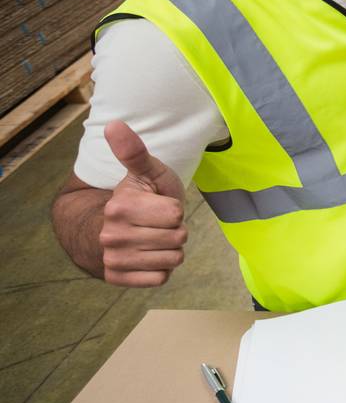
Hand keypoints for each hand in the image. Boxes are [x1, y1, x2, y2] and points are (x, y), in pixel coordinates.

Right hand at [99, 120, 187, 286]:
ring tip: (154, 238)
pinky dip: (161, 269)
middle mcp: (111, 236)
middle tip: (157, 224)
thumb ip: (135, 151)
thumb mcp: (146, 172)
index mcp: (119, 207)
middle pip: (178, 238)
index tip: (158, 205)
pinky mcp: (117, 279)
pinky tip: (148, 256)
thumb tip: (114, 124)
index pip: (176, 213)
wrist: (114, 229)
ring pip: (173, 259)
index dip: (174, 209)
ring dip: (170, 249)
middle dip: (175, 230)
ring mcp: (113, 259)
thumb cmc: (140, 197)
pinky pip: (161, 278)